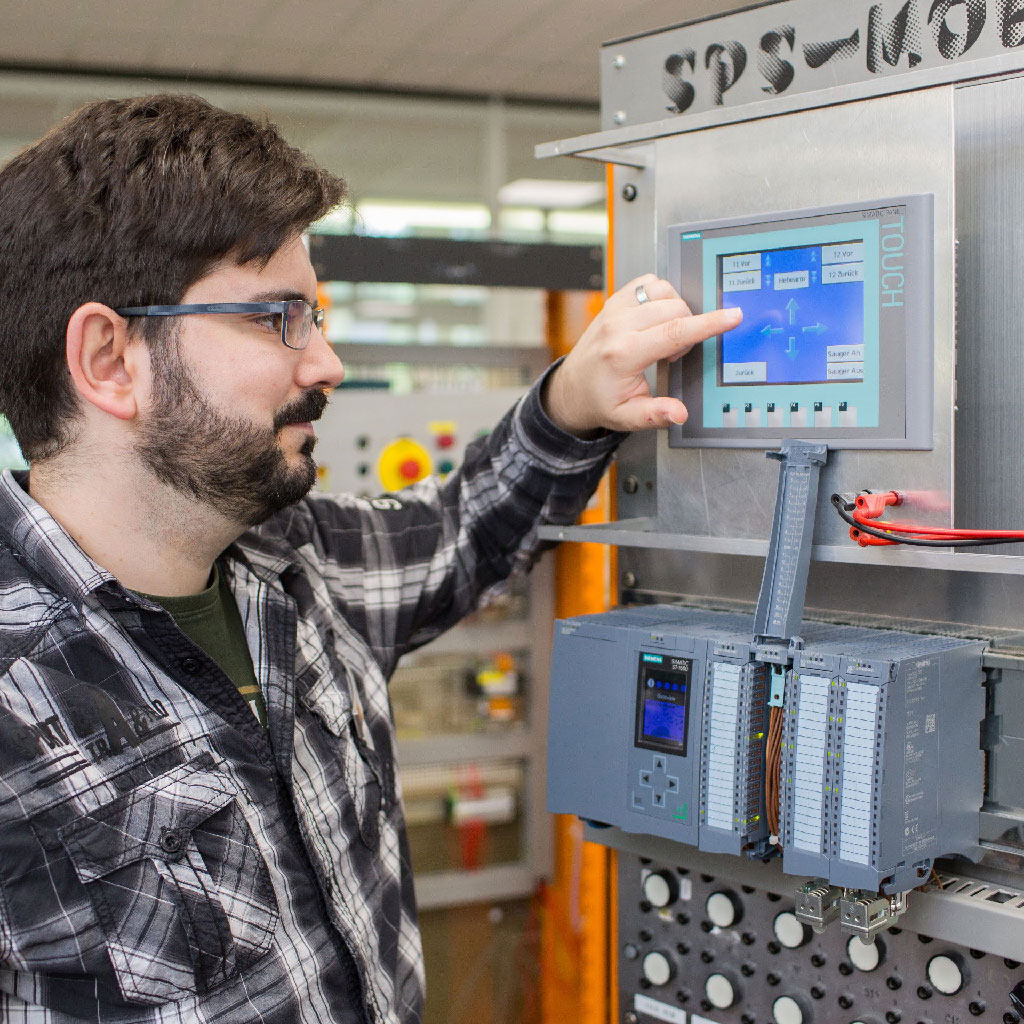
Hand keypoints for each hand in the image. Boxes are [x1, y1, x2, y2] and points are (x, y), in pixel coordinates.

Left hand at [543, 274, 741, 435]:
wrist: (572, 388)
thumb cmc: (600, 401)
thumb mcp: (627, 417)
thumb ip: (654, 415)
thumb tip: (678, 414)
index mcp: (623, 353)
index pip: (675, 331)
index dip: (708, 323)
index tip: (732, 316)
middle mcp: (617, 325)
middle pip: (675, 309)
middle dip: (688, 328)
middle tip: (671, 355)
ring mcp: (614, 308)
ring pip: (664, 291)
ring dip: (675, 310)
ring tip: (662, 337)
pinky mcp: (615, 300)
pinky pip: (649, 283)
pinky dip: (661, 296)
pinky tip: (656, 320)